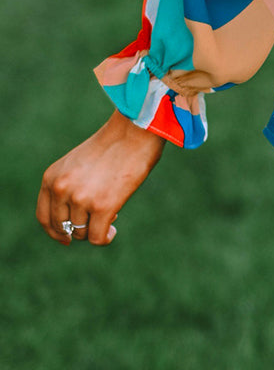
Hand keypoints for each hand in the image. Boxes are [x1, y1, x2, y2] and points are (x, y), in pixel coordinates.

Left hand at [37, 110, 165, 246]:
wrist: (134, 132)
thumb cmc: (112, 146)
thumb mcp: (77, 164)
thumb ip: (68, 187)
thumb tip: (75, 222)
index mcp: (52, 178)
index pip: (44, 217)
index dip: (54, 232)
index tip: (66, 238)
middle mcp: (61, 189)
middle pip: (63, 228)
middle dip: (78, 230)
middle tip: (96, 223)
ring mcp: (80, 199)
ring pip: (82, 233)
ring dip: (95, 229)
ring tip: (110, 215)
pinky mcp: (102, 206)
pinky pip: (97, 237)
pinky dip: (105, 238)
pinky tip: (112, 231)